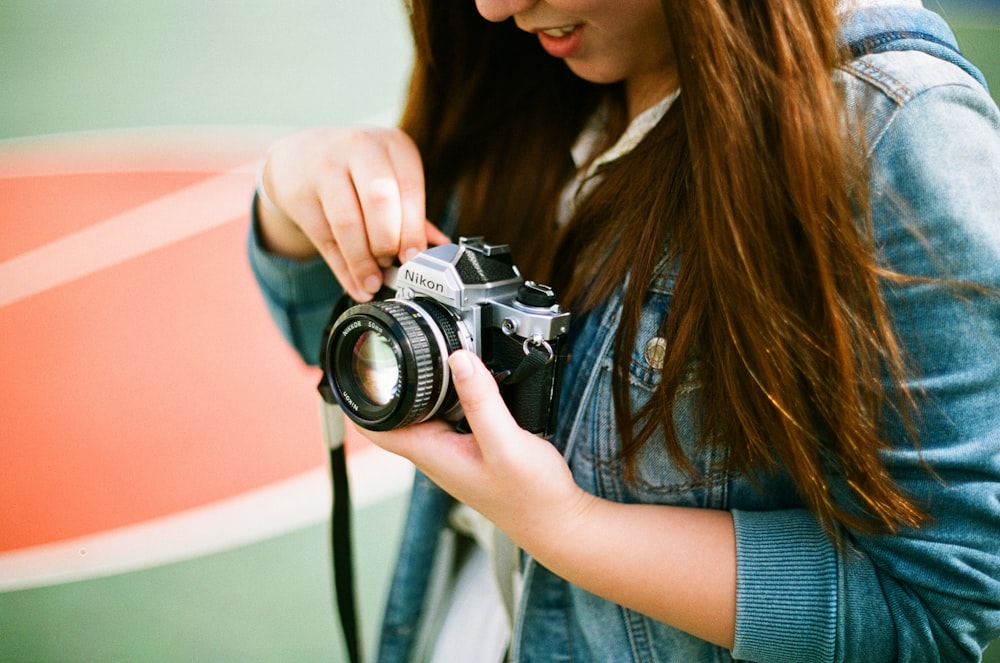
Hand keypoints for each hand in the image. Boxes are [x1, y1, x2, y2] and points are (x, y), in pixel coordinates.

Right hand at [256, 125, 450, 301]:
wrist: (298, 156)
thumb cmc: (356, 170)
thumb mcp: (389, 178)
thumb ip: (412, 212)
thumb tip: (440, 249)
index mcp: (393, 144)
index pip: (409, 188)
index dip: (413, 230)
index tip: (414, 259)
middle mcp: (359, 147)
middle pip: (379, 201)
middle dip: (387, 242)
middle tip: (390, 266)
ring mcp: (324, 167)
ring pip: (348, 223)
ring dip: (363, 261)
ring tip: (373, 282)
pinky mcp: (299, 193)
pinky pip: (324, 238)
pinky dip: (343, 269)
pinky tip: (355, 284)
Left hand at [365, 351, 736, 647]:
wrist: (559, 522)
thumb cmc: (531, 495)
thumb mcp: (506, 442)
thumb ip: (482, 400)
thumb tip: (459, 357)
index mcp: (432, 453)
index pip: (376, 427)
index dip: (357, 398)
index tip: (349, 365)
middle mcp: (436, 454)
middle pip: (395, 414)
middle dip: (385, 382)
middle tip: (384, 346)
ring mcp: (454, 452)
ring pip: (423, 413)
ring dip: (417, 388)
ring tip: (419, 352)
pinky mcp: (474, 448)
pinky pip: (450, 415)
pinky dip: (448, 394)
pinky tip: (463, 378)